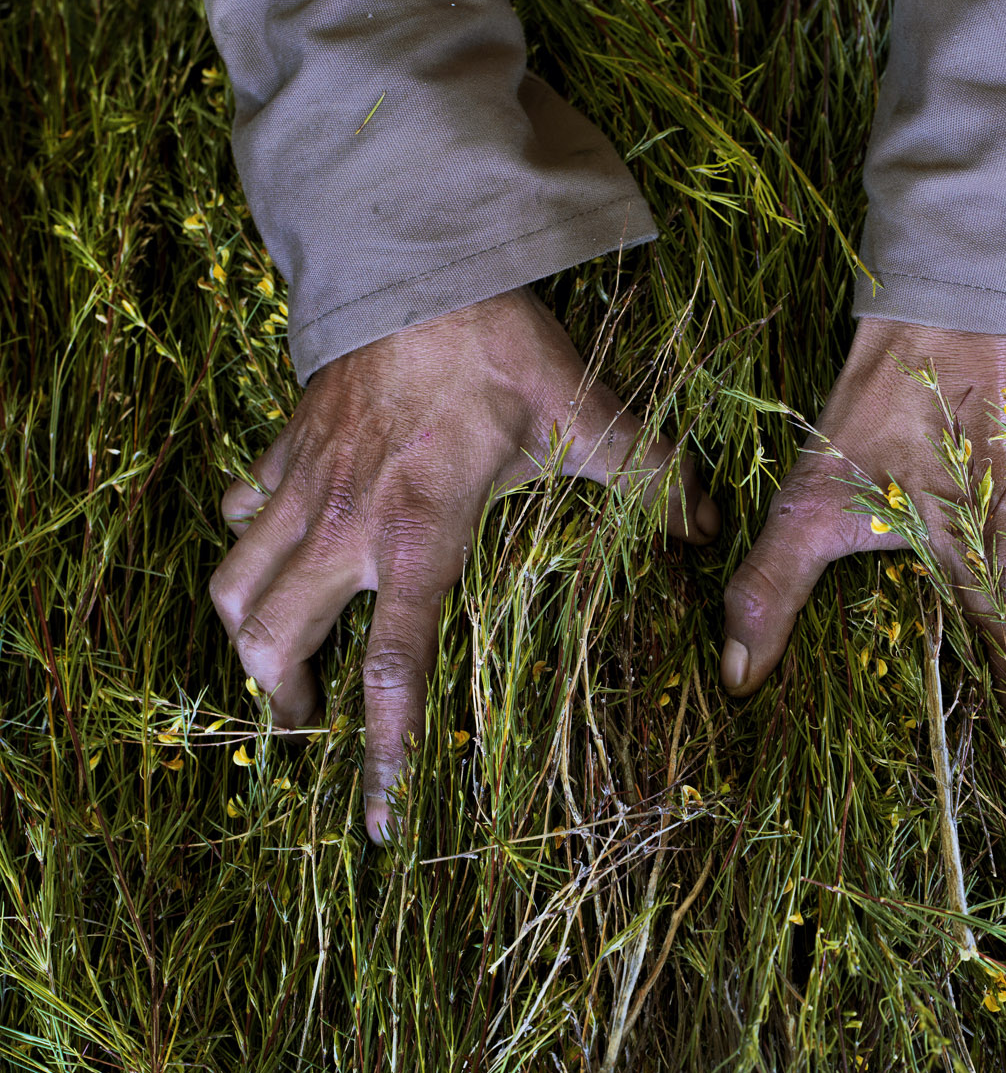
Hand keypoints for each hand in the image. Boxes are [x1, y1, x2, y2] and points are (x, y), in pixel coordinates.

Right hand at [209, 289, 717, 841]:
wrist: (422, 260)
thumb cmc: (500, 347)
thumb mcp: (586, 413)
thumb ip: (651, 477)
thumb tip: (704, 528)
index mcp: (420, 536)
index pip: (391, 664)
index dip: (382, 748)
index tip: (379, 812)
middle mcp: (346, 525)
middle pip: (272, 640)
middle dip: (283, 701)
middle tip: (311, 729)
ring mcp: (305, 485)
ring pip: (233, 583)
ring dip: (246, 636)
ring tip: (277, 663)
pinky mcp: (286, 446)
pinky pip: (240, 512)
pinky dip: (246, 542)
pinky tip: (275, 547)